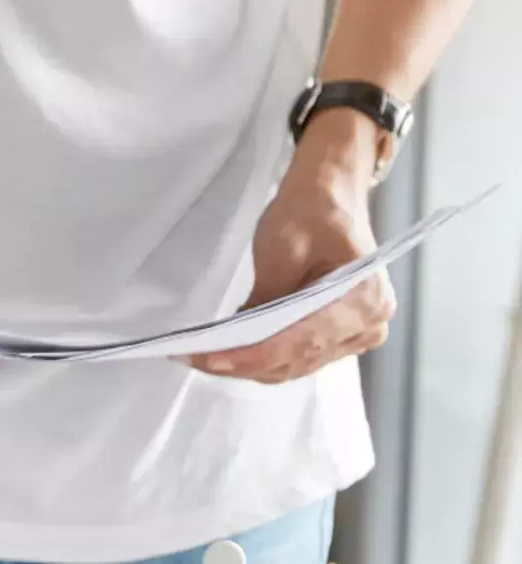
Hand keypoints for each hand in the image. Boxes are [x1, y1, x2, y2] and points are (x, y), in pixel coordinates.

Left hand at [188, 121, 391, 383]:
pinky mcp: (342, 337)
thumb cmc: (310, 214)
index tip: (209, 359)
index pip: (300, 342)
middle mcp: (369, 324)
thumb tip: (238, 340)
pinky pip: (299, 357)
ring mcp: (359, 334)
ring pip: (296, 365)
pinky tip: (232, 351)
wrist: (330, 198)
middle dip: (243, 363)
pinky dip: (265, 357)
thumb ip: (265, 298)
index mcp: (363, 298)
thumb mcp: (282, 250)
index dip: (251, 356)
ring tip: (205, 357)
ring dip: (250, 365)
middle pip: (297, 360)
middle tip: (194, 358)